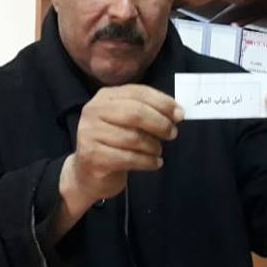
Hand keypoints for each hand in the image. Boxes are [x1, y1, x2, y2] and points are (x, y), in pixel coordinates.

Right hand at [61, 85, 182, 211]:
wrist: (86, 173)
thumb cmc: (113, 143)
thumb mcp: (126, 121)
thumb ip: (147, 112)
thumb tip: (177, 112)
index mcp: (105, 96)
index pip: (138, 93)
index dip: (162, 102)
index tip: (180, 114)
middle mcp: (94, 111)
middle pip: (136, 113)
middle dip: (160, 123)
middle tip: (173, 134)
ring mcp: (90, 133)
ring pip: (133, 138)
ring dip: (153, 146)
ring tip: (158, 151)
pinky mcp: (92, 156)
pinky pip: (129, 158)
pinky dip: (147, 161)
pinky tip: (154, 163)